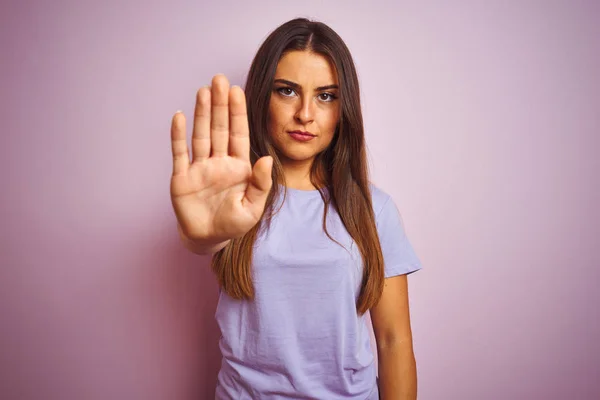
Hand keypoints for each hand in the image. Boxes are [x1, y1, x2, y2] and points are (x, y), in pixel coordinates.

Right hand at [170, 74, 272, 243]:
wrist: (208, 239)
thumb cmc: (233, 224)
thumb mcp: (253, 208)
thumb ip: (261, 184)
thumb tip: (266, 159)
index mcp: (238, 167)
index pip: (239, 134)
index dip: (237, 113)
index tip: (237, 91)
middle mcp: (219, 162)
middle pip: (219, 128)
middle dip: (220, 105)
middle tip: (220, 79)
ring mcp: (200, 167)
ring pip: (201, 135)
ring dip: (202, 113)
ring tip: (203, 91)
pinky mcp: (182, 177)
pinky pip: (180, 152)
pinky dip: (178, 135)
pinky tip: (180, 116)